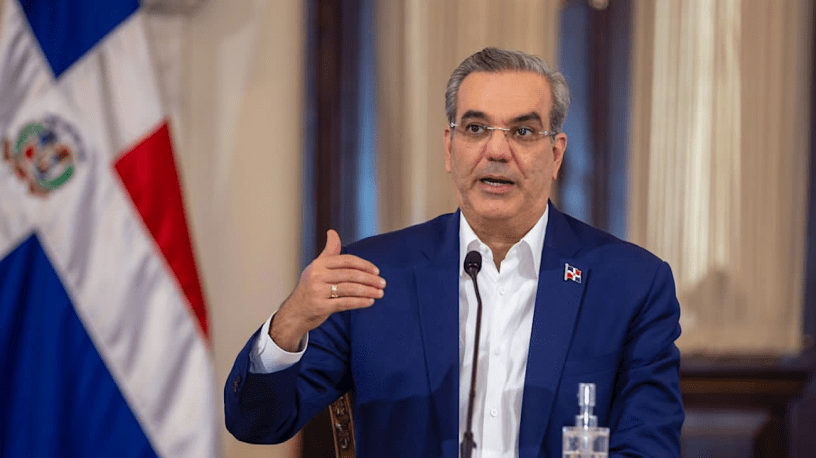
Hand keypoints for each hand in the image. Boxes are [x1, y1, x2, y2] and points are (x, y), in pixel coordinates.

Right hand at [270, 229, 384, 351]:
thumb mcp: (317, 267)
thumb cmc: (310, 288)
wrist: (295, 312)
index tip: (376, 271)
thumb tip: (332, 232)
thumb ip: (329, 251)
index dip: (364, 265)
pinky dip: (359, 302)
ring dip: (368, 291)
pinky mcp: (320, 306)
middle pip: (350, 274)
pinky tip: (370, 302)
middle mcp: (317, 276)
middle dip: (370, 279)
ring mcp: (318, 291)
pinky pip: (345, 303)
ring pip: (349, 289)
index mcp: (319, 264)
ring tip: (380, 293)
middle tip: (383, 283)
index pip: (347, 261)